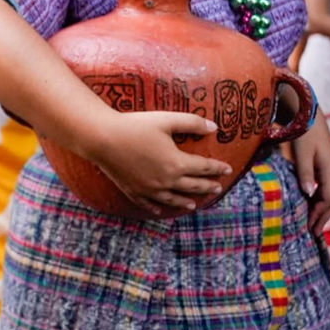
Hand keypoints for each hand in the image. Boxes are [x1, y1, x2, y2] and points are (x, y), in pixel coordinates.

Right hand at [83, 111, 232, 213]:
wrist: (102, 139)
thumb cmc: (134, 126)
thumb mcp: (166, 120)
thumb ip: (192, 123)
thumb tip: (214, 127)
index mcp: (177, 163)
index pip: (204, 167)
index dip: (217, 168)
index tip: (227, 168)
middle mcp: (166, 180)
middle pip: (193, 185)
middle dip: (207, 186)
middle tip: (217, 188)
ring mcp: (150, 189)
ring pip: (174, 199)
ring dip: (187, 202)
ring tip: (195, 204)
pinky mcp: (134, 191)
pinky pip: (150, 204)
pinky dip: (159, 208)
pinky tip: (162, 210)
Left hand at [290, 115, 329, 233]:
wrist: (309, 116)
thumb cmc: (303, 134)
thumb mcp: (302, 153)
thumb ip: (304, 172)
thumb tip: (308, 193)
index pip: (327, 199)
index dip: (319, 215)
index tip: (309, 228)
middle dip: (323, 217)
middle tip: (313, 233)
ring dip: (323, 211)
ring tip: (314, 225)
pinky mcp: (327, 168)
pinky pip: (328, 190)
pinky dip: (322, 202)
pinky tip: (313, 207)